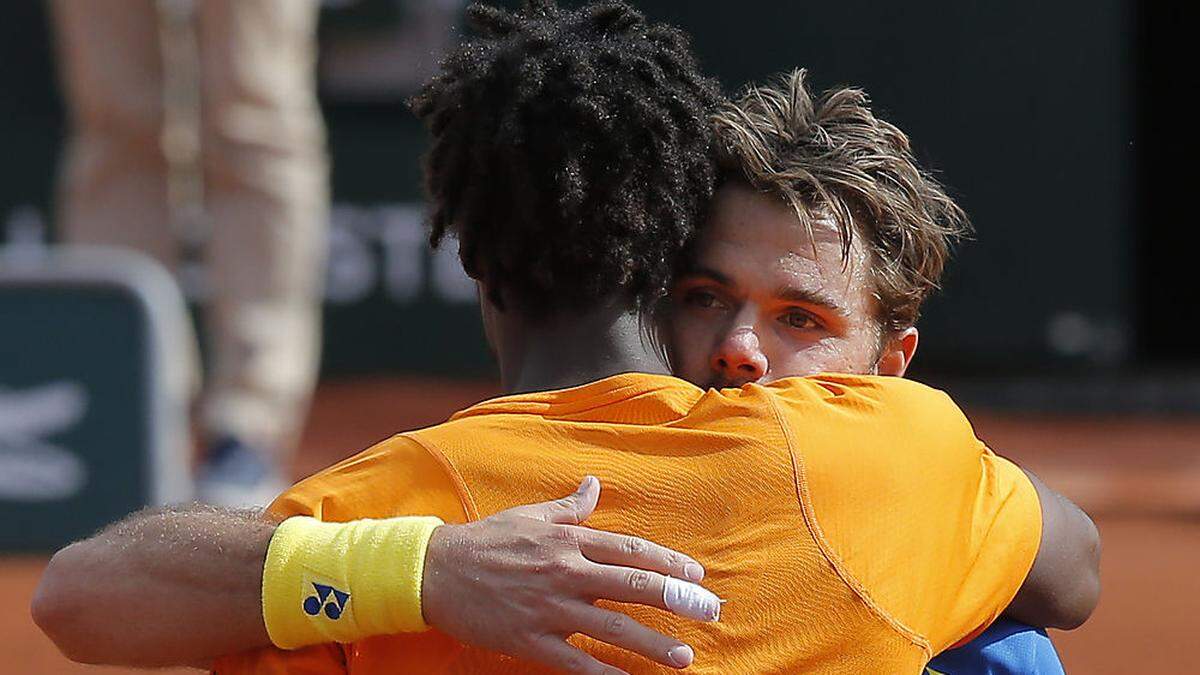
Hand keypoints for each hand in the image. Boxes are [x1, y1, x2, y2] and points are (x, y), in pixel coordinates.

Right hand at [421, 476, 716, 673]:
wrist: (433, 570)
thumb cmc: (486, 540)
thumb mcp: (530, 516)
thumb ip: (570, 507)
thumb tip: (595, 485)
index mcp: (568, 540)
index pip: (631, 550)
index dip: (669, 562)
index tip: (698, 575)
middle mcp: (565, 572)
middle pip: (633, 584)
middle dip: (677, 599)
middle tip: (711, 612)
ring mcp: (549, 608)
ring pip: (612, 627)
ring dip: (653, 644)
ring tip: (685, 657)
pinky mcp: (529, 640)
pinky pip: (575, 663)